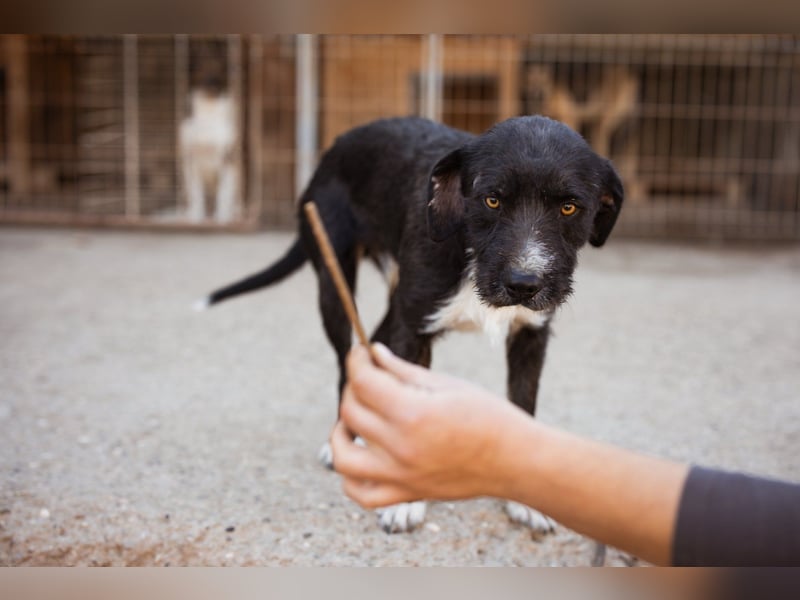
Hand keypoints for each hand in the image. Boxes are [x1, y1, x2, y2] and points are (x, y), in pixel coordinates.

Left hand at [330, 343, 527, 506]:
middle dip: (353, 387)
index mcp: (413, 413)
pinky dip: (350, 477)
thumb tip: (373, 353)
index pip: (363, 381)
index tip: (360, 352)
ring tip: (355, 420)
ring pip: (342, 458)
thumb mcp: (447, 384)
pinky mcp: (406, 494)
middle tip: (368, 378)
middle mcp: (401, 447)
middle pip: (351, 412)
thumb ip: (403, 371)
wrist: (515, 460)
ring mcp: (401, 475)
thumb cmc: (488, 415)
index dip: (356, 361)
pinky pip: (360, 494)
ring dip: (340, 433)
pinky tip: (362, 454)